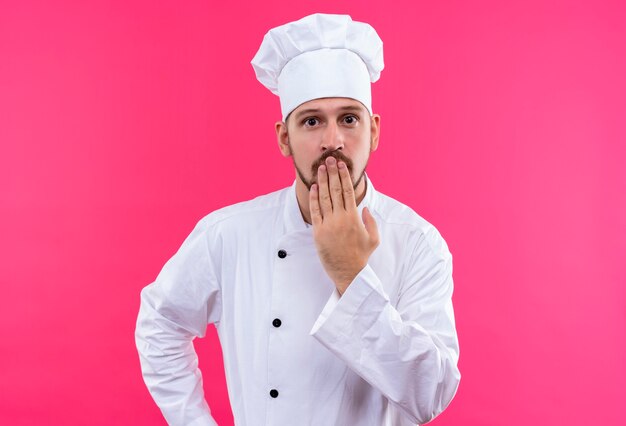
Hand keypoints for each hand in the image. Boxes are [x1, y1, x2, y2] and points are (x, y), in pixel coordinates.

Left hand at [309, 156, 379, 294]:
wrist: (348, 272)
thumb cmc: (361, 256)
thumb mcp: (374, 239)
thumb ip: (371, 222)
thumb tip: (365, 208)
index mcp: (354, 218)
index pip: (348, 191)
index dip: (344, 176)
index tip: (341, 165)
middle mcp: (341, 218)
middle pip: (335, 190)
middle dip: (332, 173)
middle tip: (329, 160)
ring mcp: (328, 225)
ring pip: (324, 198)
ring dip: (322, 181)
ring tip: (321, 169)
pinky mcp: (318, 232)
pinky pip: (314, 211)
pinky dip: (313, 198)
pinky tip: (313, 187)